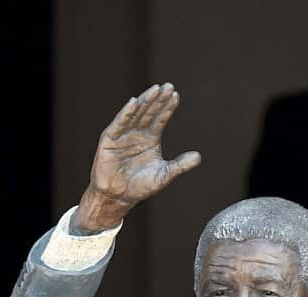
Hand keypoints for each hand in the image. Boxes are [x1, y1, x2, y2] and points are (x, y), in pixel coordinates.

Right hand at [74, 82, 200, 233]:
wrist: (117, 198)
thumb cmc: (139, 187)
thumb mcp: (163, 175)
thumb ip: (179, 165)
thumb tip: (198, 157)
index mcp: (150, 139)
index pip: (160, 118)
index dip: (168, 107)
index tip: (176, 95)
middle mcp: (137, 134)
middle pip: (149, 112)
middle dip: (158, 100)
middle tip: (168, 86)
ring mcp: (123, 135)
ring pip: (135, 114)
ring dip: (144, 102)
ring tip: (155, 90)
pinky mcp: (109, 140)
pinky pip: (118, 124)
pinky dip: (125, 113)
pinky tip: (133, 103)